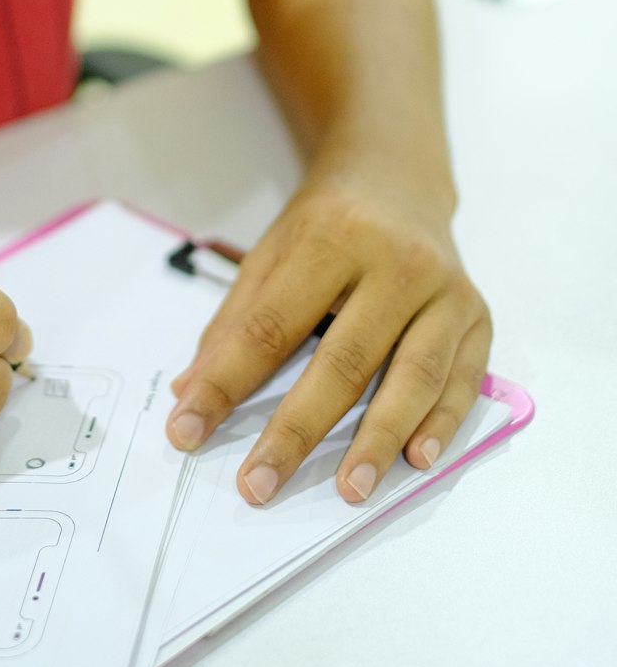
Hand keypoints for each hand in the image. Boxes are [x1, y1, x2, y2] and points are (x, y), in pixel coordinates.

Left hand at [165, 171, 491, 505]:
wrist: (398, 177)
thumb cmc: (327, 223)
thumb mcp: (271, 253)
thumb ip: (234, 323)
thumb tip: (190, 394)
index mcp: (331, 238)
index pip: (271, 326)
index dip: (227, 383)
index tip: (188, 431)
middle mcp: (396, 262)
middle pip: (343, 360)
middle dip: (297, 430)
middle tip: (259, 485)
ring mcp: (445, 290)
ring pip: (413, 376)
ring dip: (378, 440)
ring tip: (347, 489)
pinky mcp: (477, 315)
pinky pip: (461, 379)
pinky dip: (441, 424)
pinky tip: (415, 460)